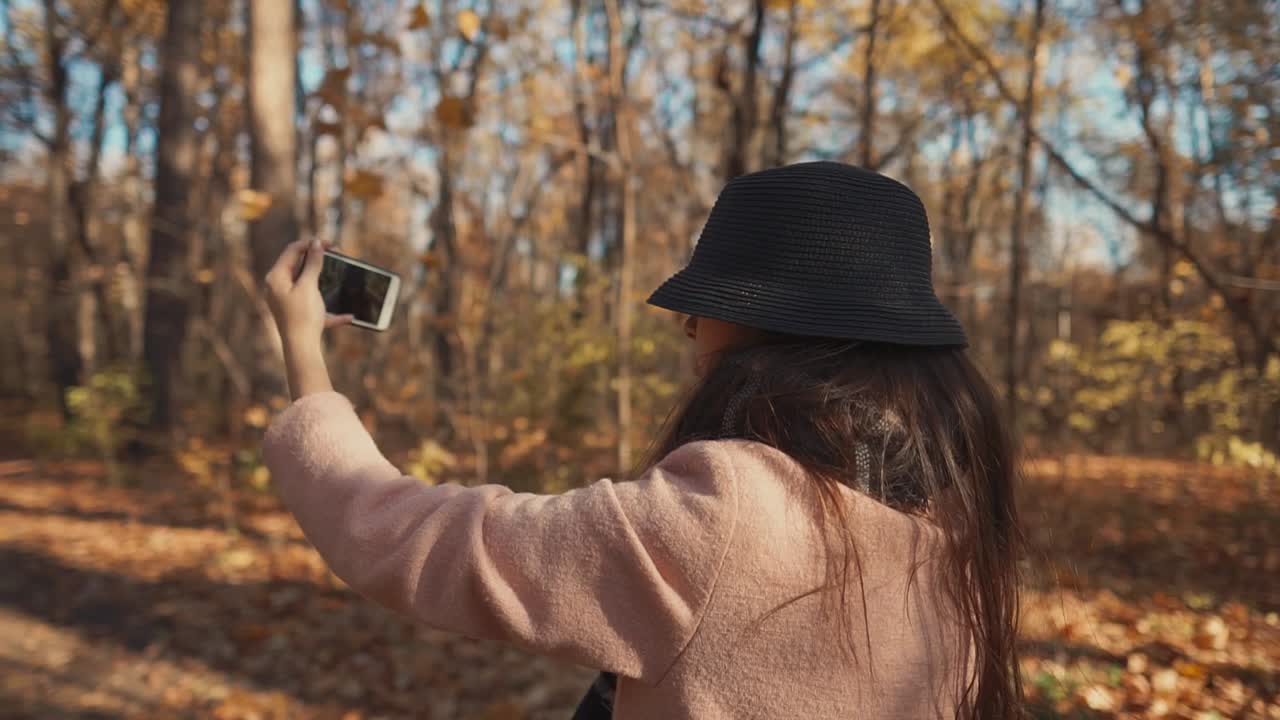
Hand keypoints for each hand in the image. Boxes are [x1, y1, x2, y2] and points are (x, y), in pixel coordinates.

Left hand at [264, 238, 351, 398]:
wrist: (301, 349)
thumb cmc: (302, 316)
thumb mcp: (309, 285)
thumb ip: (313, 263)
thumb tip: (316, 243)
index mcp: (276, 277)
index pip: (292, 250)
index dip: (311, 243)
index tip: (330, 243)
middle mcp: (277, 287)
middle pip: (298, 266)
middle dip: (318, 260)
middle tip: (336, 255)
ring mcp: (286, 301)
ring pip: (307, 284)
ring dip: (324, 280)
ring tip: (339, 275)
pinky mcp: (296, 313)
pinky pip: (314, 305)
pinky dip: (328, 308)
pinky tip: (347, 317)